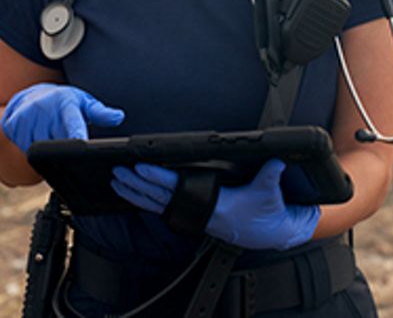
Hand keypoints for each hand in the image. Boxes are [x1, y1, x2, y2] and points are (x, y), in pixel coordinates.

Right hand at [0, 83, 124, 153]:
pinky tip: (36, 136)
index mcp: (65, 104)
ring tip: (50, 135)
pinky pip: (24, 149)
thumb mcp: (83, 103)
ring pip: (40, 149)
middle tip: (64, 138)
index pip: (72, 122)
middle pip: (56, 143)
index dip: (77, 134)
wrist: (31, 96)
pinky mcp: (12, 125)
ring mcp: (26, 117)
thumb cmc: (63, 102)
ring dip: (47, 150)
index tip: (81, 143)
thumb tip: (118, 117)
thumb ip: (100, 112)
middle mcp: (44, 109)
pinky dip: (31, 149)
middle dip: (63, 149)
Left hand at [111, 159, 320, 250]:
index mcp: (213, 205)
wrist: (271, 233)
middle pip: (159, 197)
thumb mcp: (269, 192)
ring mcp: (194, 216)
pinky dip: (145, 201)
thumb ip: (270, 174)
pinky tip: (133, 194)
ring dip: (135, 194)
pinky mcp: (193, 216)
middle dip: (137, 185)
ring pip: (156, 205)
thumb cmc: (267, 213)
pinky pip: (162, 209)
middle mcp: (199, 212)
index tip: (141, 166)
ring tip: (117, 182)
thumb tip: (275, 159)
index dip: (158, 176)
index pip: (178, 188)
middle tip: (118, 172)